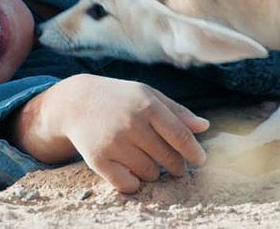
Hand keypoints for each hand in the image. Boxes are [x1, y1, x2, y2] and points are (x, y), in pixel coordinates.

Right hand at [5, 74, 208, 192]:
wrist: (75, 103)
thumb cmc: (119, 98)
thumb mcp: (147, 95)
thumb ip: (177, 111)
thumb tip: (204, 127)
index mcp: (147, 105)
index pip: (181, 136)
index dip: (194, 152)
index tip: (200, 160)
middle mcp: (131, 124)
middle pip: (168, 158)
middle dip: (176, 166)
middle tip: (175, 166)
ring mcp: (114, 143)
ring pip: (149, 173)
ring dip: (153, 172)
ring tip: (147, 161)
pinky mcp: (98, 159)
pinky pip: (127, 184)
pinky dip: (134, 183)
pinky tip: (133, 172)